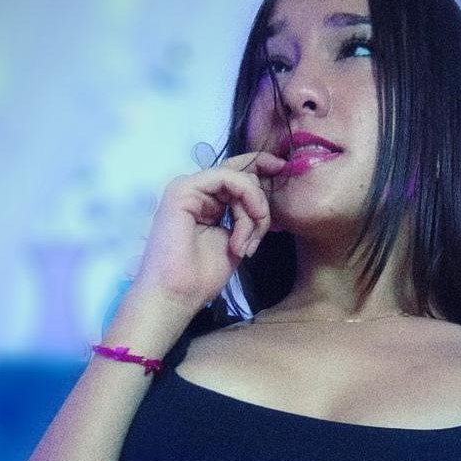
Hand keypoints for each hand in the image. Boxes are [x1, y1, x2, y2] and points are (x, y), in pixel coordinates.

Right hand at [132, 151, 286, 311]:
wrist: (177, 294)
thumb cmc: (202, 277)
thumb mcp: (236, 240)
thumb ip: (246, 218)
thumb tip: (263, 201)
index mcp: (207, 202)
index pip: (237, 175)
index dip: (261, 166)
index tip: (283, 169)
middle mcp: (197, 191)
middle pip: (241, 173)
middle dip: (262, 199)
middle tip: (259, 235)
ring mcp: (188, 187)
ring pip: (238, 178)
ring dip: (254, 209)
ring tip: (248, 242)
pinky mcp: (183, 189)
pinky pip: (227, 178)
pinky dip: (244, 200)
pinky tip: (244, 228)